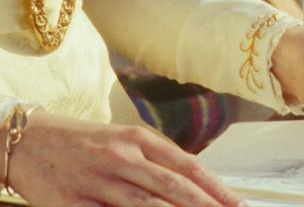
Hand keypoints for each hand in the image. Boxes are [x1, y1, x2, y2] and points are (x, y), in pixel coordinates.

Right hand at [10, 110, 244, 206]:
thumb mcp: (121, 141)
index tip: (236, 204)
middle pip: (172, 187)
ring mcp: (98, 182)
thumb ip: (153, 162)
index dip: (213, 187)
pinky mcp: (74, 205)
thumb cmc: (82, 143)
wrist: (30, 140)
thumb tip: (190, 184)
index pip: (185, 165)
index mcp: (137, 138)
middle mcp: (121, 157)